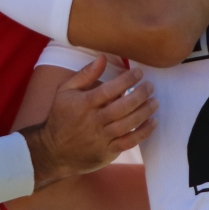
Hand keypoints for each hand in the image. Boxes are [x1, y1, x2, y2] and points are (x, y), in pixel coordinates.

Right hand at [21, 56, 156, 186]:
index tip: (139, 73)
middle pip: (122, 107)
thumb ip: (85, 74)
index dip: (126, 80)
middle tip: (150, 86)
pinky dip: (143, 133)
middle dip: (140, 95)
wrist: (53, 151)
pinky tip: (152, 122)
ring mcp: (101, 137)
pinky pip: (129, 142)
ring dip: (144, 112)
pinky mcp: (107, 152)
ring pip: (127, 124)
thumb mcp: (65, 91)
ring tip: (155, 102)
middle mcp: (94, 120)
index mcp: (84, 104)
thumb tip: (102, 58)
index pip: (109, 90)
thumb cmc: (61, 117)